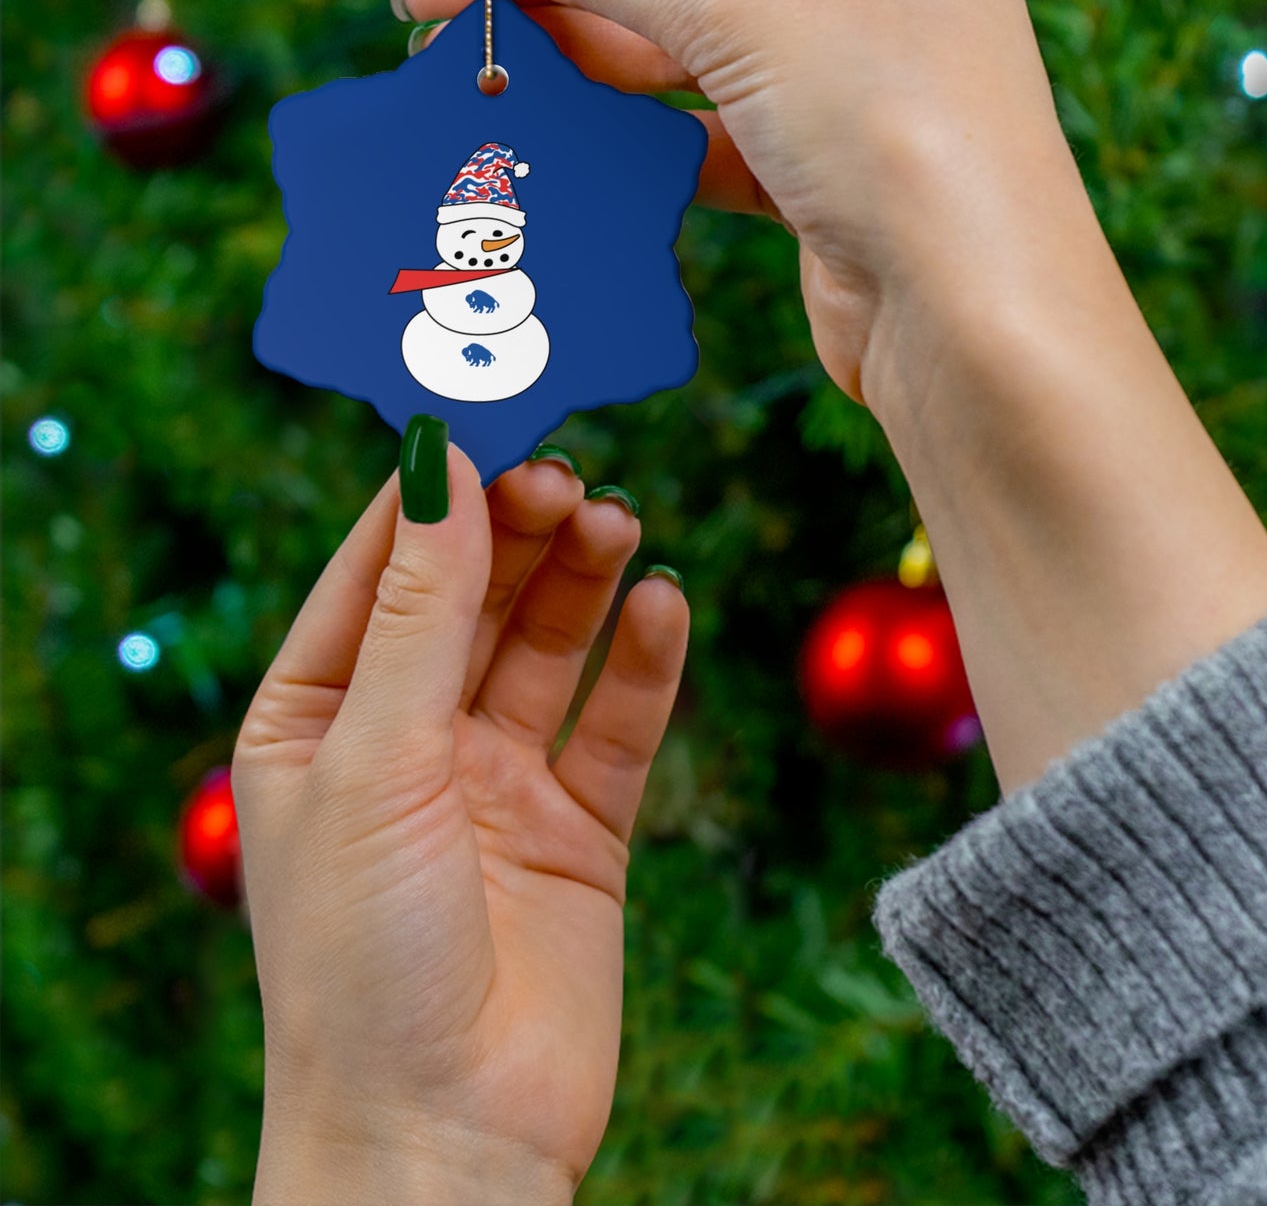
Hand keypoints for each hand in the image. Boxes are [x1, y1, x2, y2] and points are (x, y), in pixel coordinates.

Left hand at [232, 442, 686, 1201]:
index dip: (431, 495)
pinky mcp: (579, 829)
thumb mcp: (377, 760)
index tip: (486, 416)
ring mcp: (497, 783)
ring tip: (620, 521)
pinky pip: (617, 723)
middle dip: (519, 531)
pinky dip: (643, 663)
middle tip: (571, 473)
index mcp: (319, 721)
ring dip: (583, 581)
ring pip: (548, 647)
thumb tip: (439, 464)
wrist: (446, 1139)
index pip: (377, 572)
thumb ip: (420, 611)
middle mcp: (408, 741)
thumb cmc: (364, 959)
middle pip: (473, 598)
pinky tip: (664, 605)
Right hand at [404, 0, 1266, 796]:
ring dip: (577, 51)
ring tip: (470, 61)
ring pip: (681, 42)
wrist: (973, 321)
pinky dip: (629, 128)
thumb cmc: (899, 129)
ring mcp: (844, 69)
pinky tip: (551, 124)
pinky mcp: (816, 162)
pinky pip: (699, 124)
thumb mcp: (743, 12)